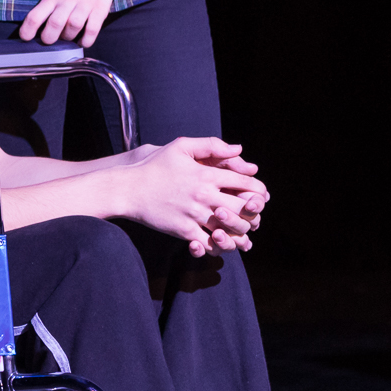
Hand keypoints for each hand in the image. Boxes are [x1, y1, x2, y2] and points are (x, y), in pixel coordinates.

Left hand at [19, 0, 113, 46]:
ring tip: (67, 37)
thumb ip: (47, 9)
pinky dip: (86, 40)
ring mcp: (85, 5)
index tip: (26, 38)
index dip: (28, 30)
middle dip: (50, 37)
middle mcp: (67, 1)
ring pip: (73, 26)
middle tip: (50, 39)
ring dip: (68, 37)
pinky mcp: (99, 9)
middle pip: (55, 23)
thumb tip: (37, 31)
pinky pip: (92, 30)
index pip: (35, 16)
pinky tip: (82, 41)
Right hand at [116, 136, 268, 257]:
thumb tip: (239, 149)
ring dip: (240, 231)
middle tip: (254, 214)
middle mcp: (203, 195)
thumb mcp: (181, 147)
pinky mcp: (184, 231)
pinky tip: (221, 241)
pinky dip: (219, 245)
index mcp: (206, 174)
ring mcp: (194, 214)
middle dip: (254, 212)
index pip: (244, 183)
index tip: (260, 194)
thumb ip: (211, 145)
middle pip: (243, 208)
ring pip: (229, 229)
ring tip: (243, 231)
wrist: (129, 189)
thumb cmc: (155, 166)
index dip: (258, 190)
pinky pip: (209, 243)